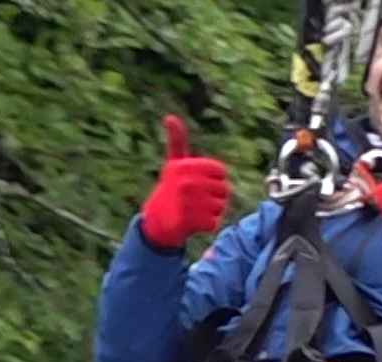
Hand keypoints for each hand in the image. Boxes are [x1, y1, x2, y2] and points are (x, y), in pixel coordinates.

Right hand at [138, 114, 229, 249]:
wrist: (157, 219)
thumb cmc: (170, 187)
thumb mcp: (174, 163)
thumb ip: (177, 141)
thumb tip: (170, 117)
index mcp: (184, 166)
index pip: (220, 171)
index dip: (216, 179)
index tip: (202, 182)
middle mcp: (185, 182)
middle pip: (224, 189)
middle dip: (216, 196)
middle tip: (199, 198)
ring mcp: (187, 203)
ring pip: (220, 206)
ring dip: (212, 210)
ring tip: (196, 209)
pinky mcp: (189, 222)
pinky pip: (214, 222)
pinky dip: (208, 224)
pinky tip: (195, 221)